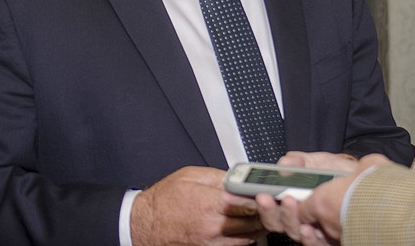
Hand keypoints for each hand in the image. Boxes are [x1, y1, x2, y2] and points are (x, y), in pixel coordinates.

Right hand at [131, 166, 262, 245]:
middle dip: (264, 211)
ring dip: (257, 226)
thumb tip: (239, 178)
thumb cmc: (163, 200)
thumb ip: (219, 176)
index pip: (249, 201)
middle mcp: (213, 226)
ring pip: (248, 237)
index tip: (272, 192)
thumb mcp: (190, 176)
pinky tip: (244, 229)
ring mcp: (211, 243)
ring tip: (260, 215)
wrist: (141, 225)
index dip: (264, 196)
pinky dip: (244, 239)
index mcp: (210, 203)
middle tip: (271, 202)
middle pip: (252, 221)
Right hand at [257, 154, 391, 243]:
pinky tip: (309, 227)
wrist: (365, 181)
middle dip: (268, 211)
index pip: (270, 205)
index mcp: (292, 198)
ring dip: (287, 219)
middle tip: (265, 197)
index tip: (248, 192)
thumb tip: (284, 164)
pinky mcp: (329, 239)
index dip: (258, 200)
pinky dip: (308, 238)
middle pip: (276, 222)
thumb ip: (300, 162)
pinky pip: (315, 244)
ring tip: (289, 202)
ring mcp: (314, 228)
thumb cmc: (340, 173)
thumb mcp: (318, 162)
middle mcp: (300, 216)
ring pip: (293, 232)